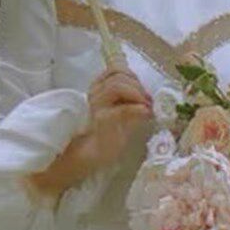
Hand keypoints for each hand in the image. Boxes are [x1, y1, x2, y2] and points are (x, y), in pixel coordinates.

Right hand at [22, 61, 152, 203]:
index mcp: (95, 90)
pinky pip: (123, 109)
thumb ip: (124, 102)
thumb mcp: (112, 114)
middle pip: (118, 76)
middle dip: (138, 85)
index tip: (142, 89)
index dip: (132, 75)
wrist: (81, 159)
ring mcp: (96, 107)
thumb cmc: (98, 138)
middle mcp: (93, 94)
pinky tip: (146, 114)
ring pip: (118, 86)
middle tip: (148, 100)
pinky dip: (138, 109)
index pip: (114, 70)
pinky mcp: (102, 122)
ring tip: (147, 107)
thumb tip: (146, 98)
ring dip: (138, 94)